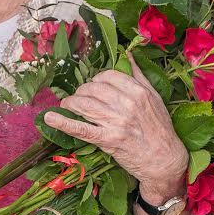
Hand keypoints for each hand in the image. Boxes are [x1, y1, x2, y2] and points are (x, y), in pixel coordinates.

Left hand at [44, 51, 188, 198]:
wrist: (164, 160)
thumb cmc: (160, 128)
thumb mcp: (155, 98)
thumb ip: (139, 75)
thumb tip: (127, 55)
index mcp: (138, 91)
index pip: (107, 76)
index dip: (96, 80)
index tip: (93, 87)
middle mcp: (126, 104)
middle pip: (93, 89)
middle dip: (82, 92)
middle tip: (79, 98)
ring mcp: (115, 122)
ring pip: (84, 105)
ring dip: (71, 103)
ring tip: (68, 106)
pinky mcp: (107, 140)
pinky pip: (81, 128)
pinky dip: (63, 122)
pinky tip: (49, 118)